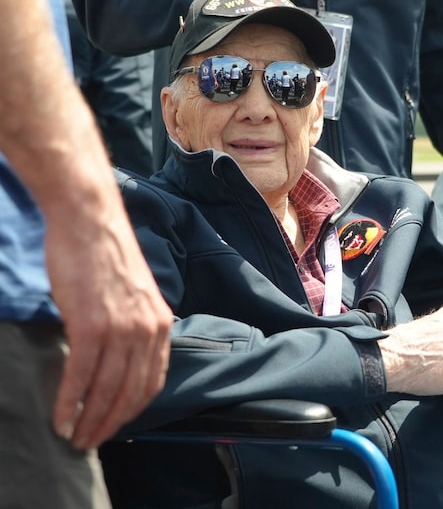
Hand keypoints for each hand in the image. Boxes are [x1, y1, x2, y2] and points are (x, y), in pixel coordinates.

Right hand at [46, 202, 171, 449]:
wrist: (89, 221)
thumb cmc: (104, 257)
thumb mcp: (132, 297)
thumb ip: (132, 328)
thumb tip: (115, 361)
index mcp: (160, 325)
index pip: (151, 382)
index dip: (132, 410)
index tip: (115, 426)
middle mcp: (147, 331)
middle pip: (130, 393)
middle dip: (109, 423)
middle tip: (90, 442)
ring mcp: (121, 329)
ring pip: (105, 390)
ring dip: (88, 420)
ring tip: (74, 438)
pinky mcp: (91, 325)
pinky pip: (81, 375)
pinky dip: (69, 402)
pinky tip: (60, 418)